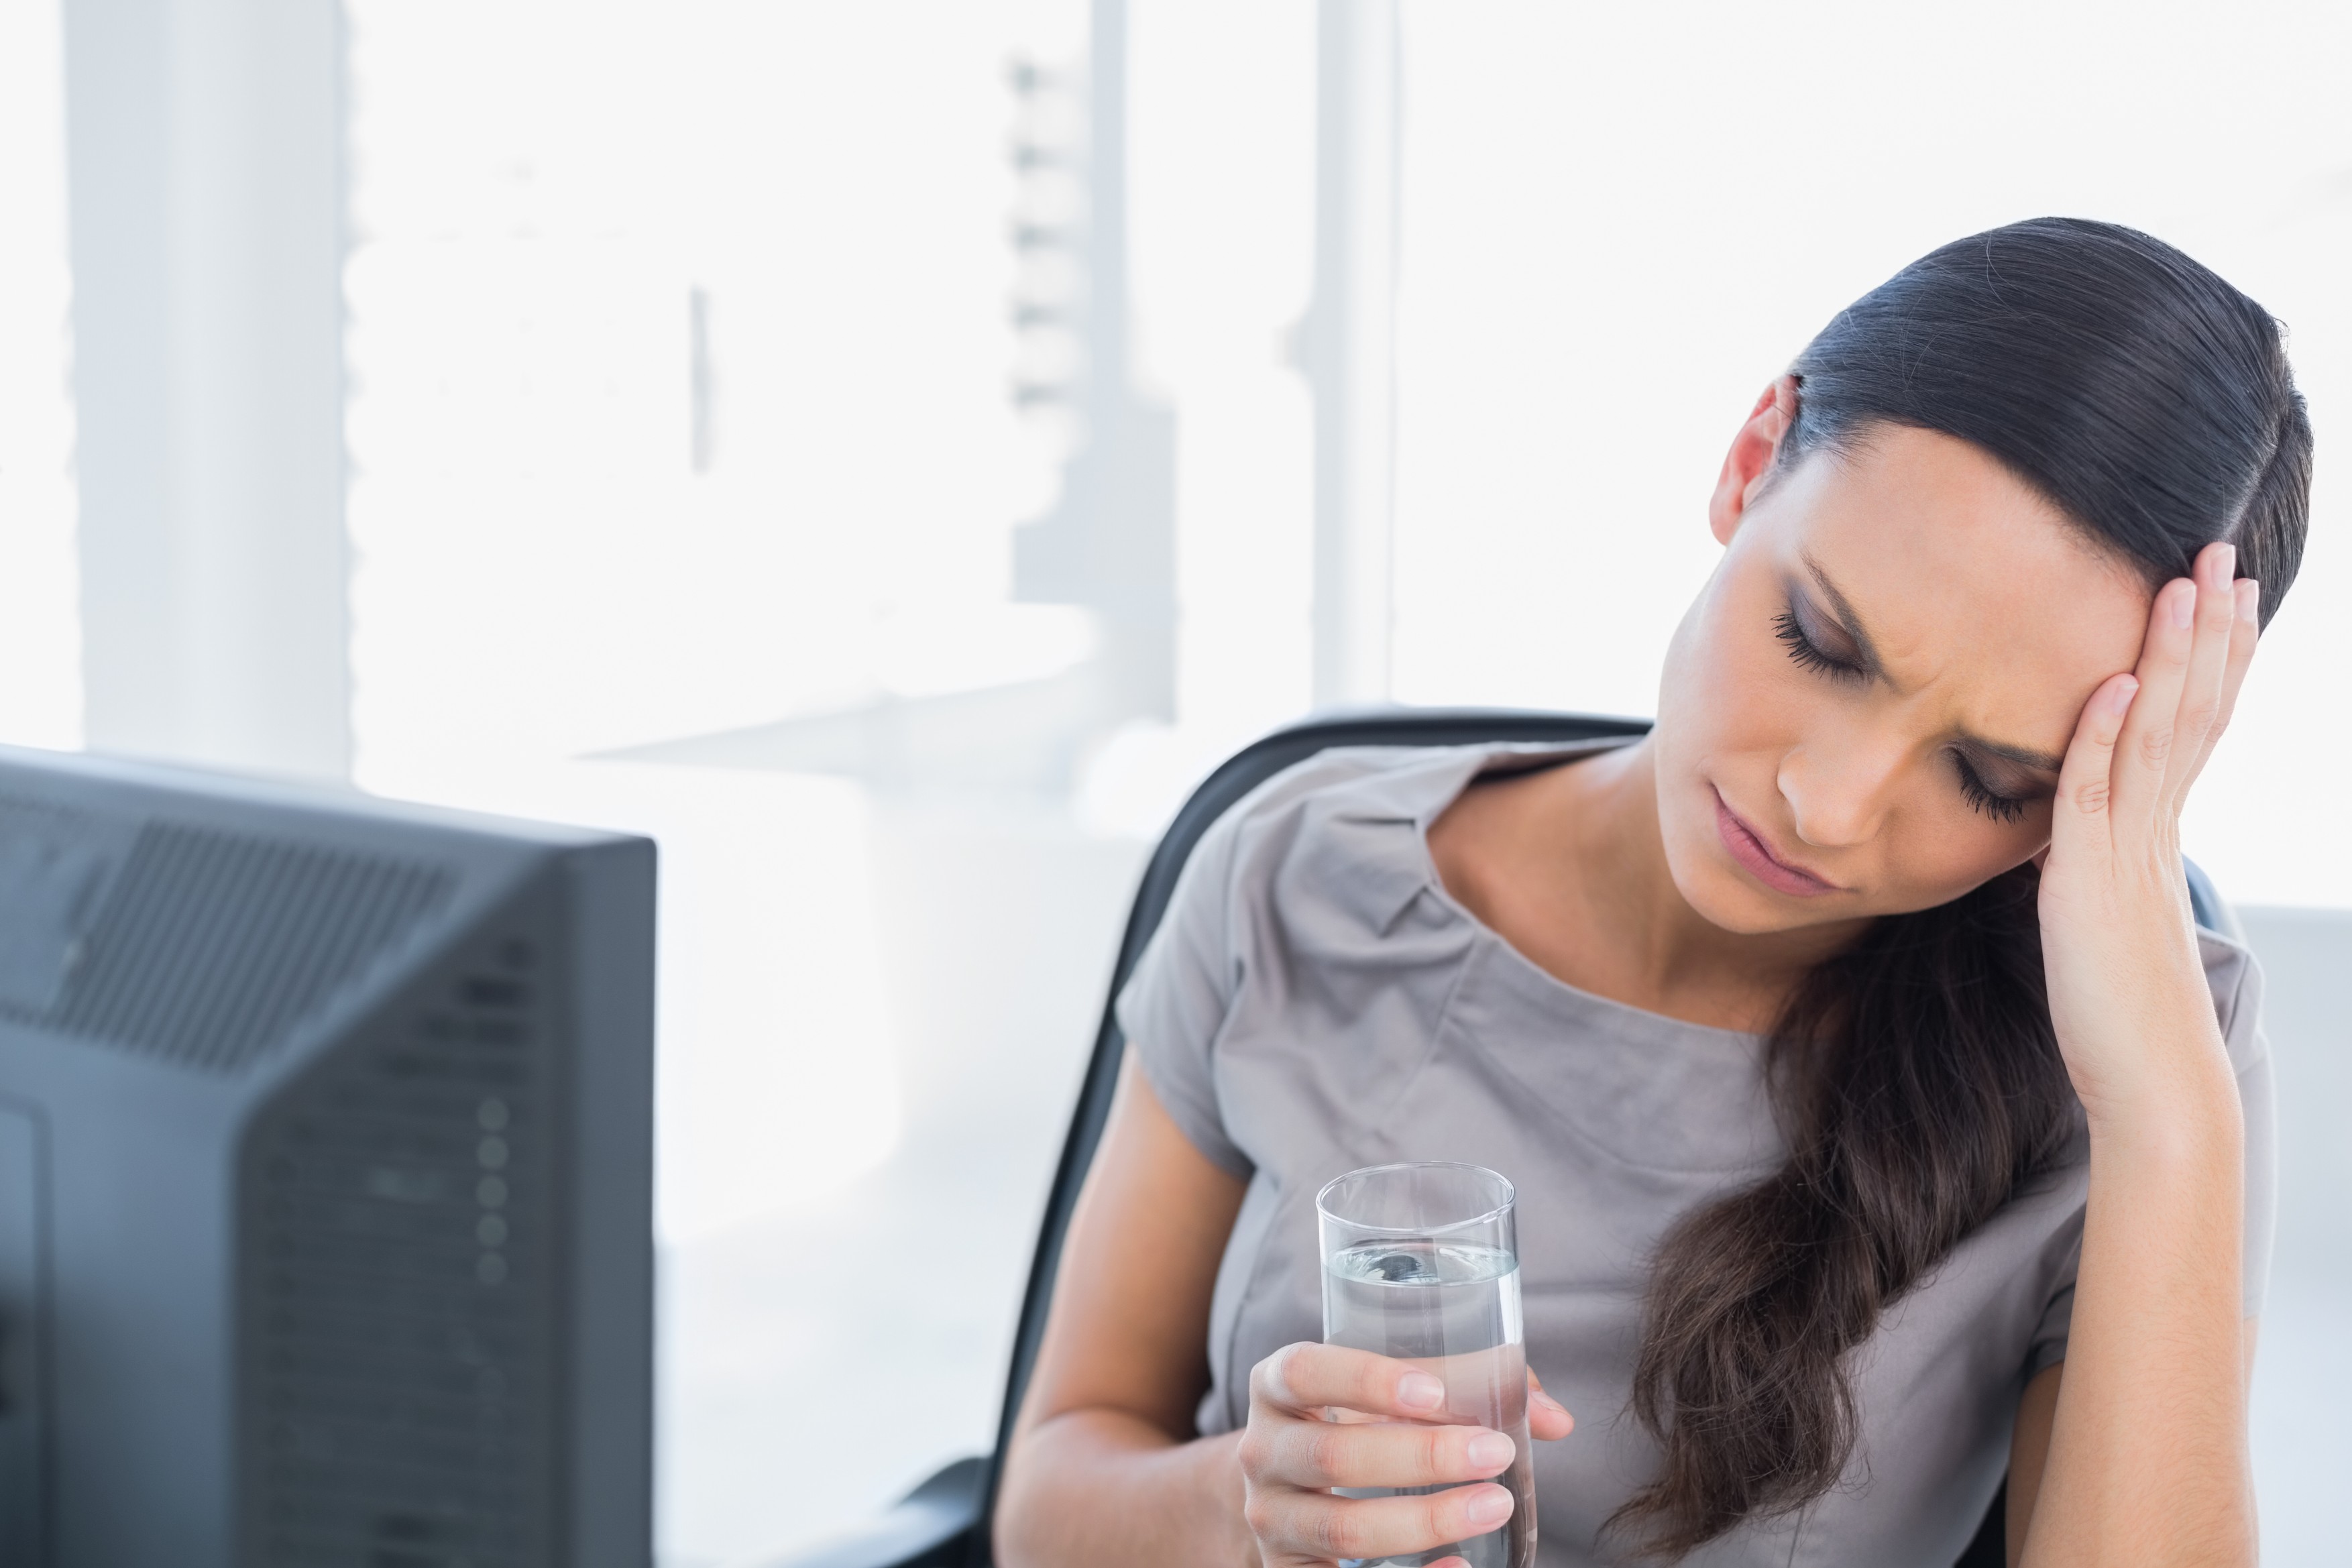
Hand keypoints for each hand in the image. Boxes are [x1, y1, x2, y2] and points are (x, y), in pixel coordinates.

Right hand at [1236, 1342, 1571, 1566]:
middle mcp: (1262, 1451)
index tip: (1434, 1393)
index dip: (1364, 1380)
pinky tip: (1459, 1566)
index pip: (1304, 1371)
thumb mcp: (1383, 1391)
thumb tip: (1554, 1420)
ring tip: (1494, 1504)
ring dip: (1424, 1521)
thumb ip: (1463, 1385)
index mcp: (1277, 1387)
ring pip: (1342, 1528)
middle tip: (1495, 1451)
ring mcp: (1271, 1518)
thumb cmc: (1353, 1423)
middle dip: (1421, 1456)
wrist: (1282, 1490)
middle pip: (1332, 1455)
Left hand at [2040, 541, 2257, 1124]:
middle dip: (2207, 629)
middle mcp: (2157, 833)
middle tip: (2223, 553)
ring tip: (2185, 581)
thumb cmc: (2119, 1015)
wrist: (2152, 1090)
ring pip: (2158, 735)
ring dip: (2168, 656)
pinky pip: (2100, 797)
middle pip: (2192, 710)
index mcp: (2159, 837)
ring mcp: (2131, 856)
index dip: (2212, 657)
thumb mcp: (2102, 918)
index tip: (2226, 594)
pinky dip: (2104, 736)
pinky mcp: (2093, 887)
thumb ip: (2092, 865)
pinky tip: (2111, 682)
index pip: (2195, 726)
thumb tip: (2067, 836)